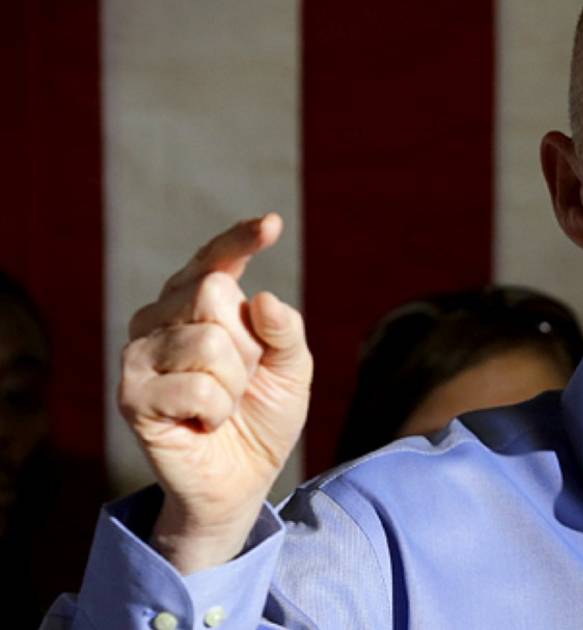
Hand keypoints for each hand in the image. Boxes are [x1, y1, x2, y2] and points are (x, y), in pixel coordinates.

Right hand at [118, 213, 311, 573]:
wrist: (243, 479)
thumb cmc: (262, 416)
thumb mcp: (292, 370)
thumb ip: (285, 331)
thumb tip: (265, 298)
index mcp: (198, 304)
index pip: (216, 261)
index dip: (240, 240)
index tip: (270, 225)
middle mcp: (161, 317)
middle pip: (213, 292)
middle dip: (247, 344)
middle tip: (241, 380)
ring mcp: (140, 353)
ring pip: (208, 342)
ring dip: (234, 383)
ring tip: (221, 405)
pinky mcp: (132, 393)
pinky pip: (196, 385)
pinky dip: (216, 409)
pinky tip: (203, 423)